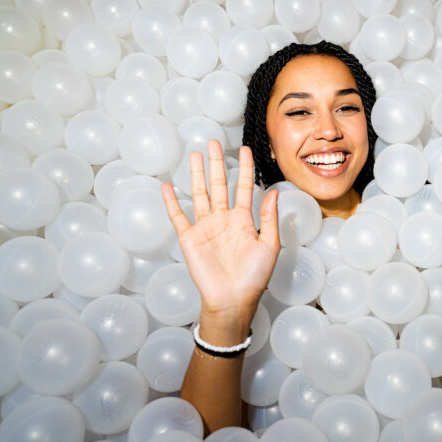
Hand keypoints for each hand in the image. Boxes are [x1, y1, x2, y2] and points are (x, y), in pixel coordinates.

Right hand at [161, 140, 280, 324]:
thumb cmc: (254, 277)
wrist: (232, 300)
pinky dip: (172, 202)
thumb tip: (275, 192)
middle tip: (213, 142)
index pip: (244, 187)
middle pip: (219, 185)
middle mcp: (223, 220)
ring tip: (195, 155)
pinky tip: (167, 186)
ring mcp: (205, 227)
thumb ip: (269, 218)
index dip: (244, 168)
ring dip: (197, 175)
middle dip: (217, 163)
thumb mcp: (269, 246)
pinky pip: (178, 216)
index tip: (244, 150)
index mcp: (244, 221)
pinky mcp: (189, 238)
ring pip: (200, 194)